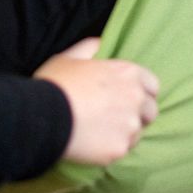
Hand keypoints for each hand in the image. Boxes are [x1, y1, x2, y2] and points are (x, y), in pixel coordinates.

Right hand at [33, 37, 159, 164]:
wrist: (41, 116)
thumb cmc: (55, 84)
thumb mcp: (69, 57)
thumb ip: (89, 48)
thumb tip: (99, 43)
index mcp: (127, 73)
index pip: (152, 85)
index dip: (141, 92)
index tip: (127, 99)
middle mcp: (135, 98)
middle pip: (150, 111)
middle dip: (137, 115)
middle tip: (115, 118)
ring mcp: (130, 125)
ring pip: (137, 133)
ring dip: (124, 133)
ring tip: (101, 132)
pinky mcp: (120, 148)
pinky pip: (122, 150)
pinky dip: (112, 149)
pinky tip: (94, 144)